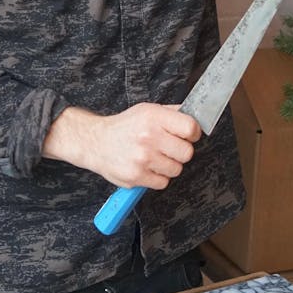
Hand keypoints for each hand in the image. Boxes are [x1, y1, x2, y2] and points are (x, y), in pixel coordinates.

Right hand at [42, 103, 201, 188]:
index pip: (190, 128)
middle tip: (169, 147)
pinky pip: (163, 182)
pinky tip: (148, 167)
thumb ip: (171, 113)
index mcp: (154, 117)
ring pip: (176, 169)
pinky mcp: (137, 177)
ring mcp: (143, 158)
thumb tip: (195, 116)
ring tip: (155, 157)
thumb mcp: (147, 110)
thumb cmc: (124, 126)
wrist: (96, 142)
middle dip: (181, 151)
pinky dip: (158, 177)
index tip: (188, 135)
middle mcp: (149, 137)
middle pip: (187, 152)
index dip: (193, 133)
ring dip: (169, 165)